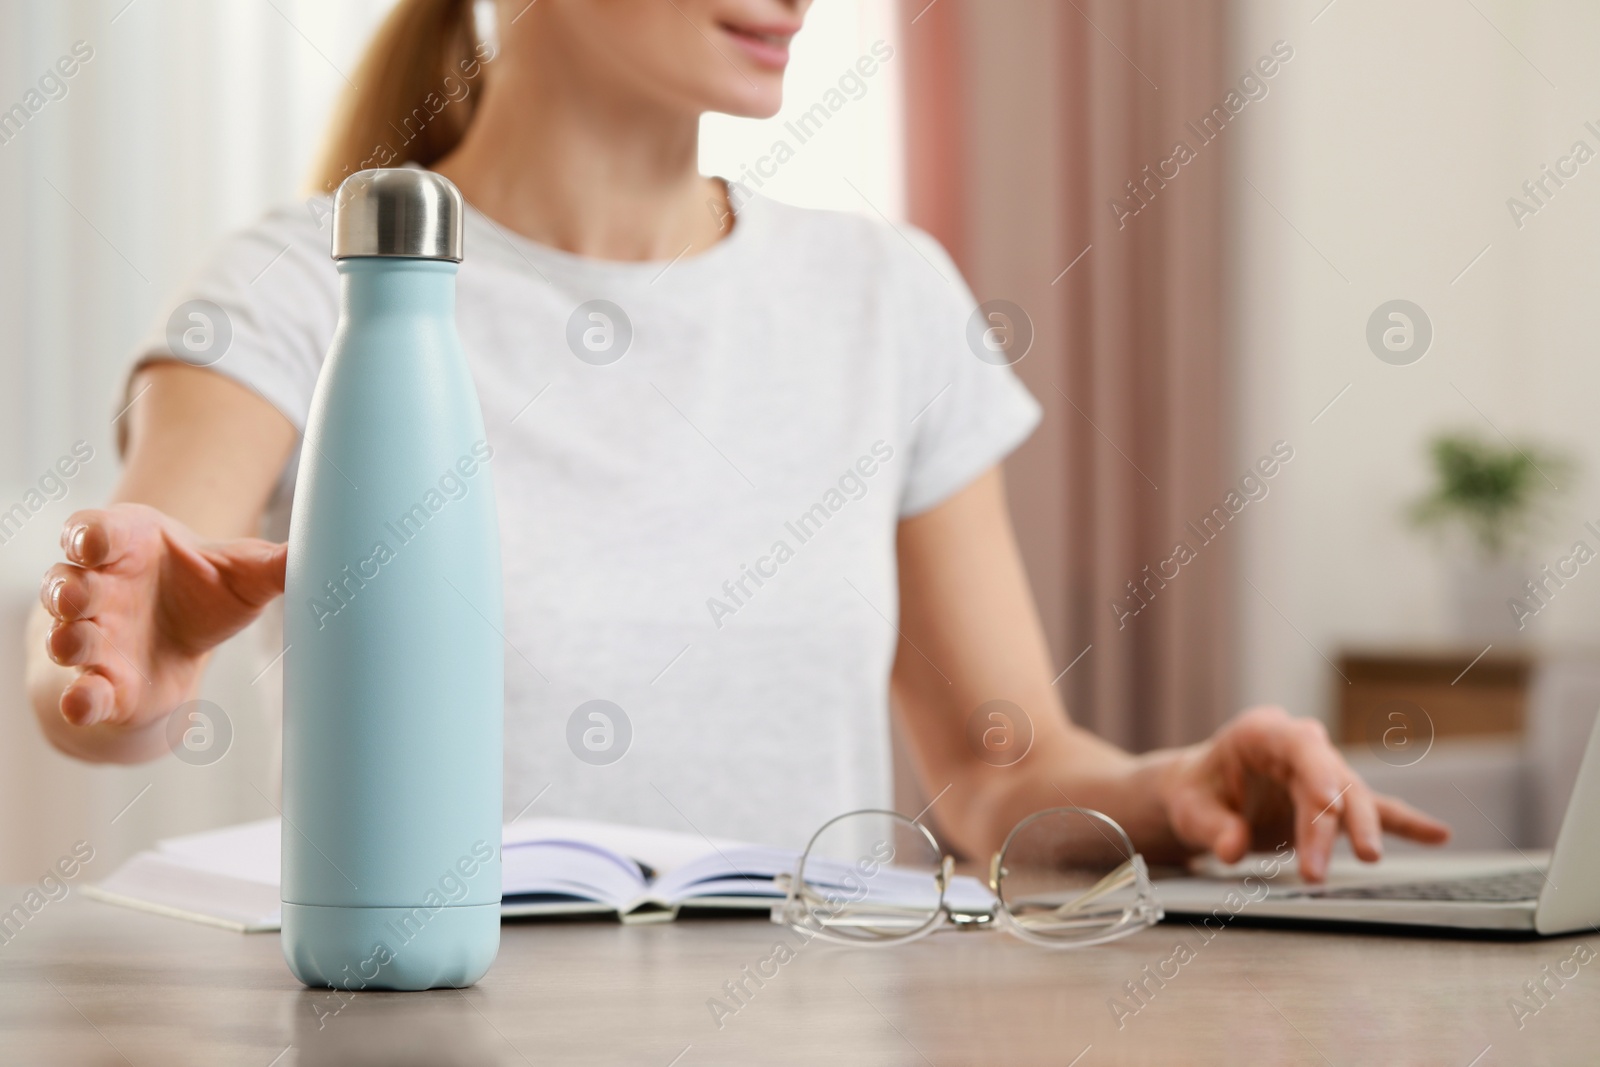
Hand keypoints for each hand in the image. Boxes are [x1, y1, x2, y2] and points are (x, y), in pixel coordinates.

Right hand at [37, 503, 285, 733]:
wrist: (184, 642)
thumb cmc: (205, 591)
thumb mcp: (244, 575)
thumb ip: (277, 564)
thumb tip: (335, 549)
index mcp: (124, 545)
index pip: (91, 532)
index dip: (89, 536)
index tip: (97, 543)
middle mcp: (96, 589)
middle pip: (65, 584)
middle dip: (68, 591)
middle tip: (81, 596)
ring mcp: (93, 637)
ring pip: (64, 636)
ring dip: (66, 641)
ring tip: (77, 644)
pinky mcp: (101, 682)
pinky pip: (78, 691)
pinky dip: (78, 699)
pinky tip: (85, 703)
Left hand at [1158, 705, 1449, 881]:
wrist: (1201, 794)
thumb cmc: (1194, 794)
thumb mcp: (1188, 808)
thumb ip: (1211, 827)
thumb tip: (1232, 848)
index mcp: (1261, 733)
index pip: (1299, 745)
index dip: (1318, 773)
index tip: (1327, 804)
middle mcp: (1299, 746)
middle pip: (1330, 779)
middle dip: (1331, 823)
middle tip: (1319, 868)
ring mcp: (1322, 772)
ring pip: (1353, 797)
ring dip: (1363, 829)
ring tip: (1370, 859)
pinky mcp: (1335, 800)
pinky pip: (1376, 809)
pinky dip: (1405, 823)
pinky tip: (1440, 834)